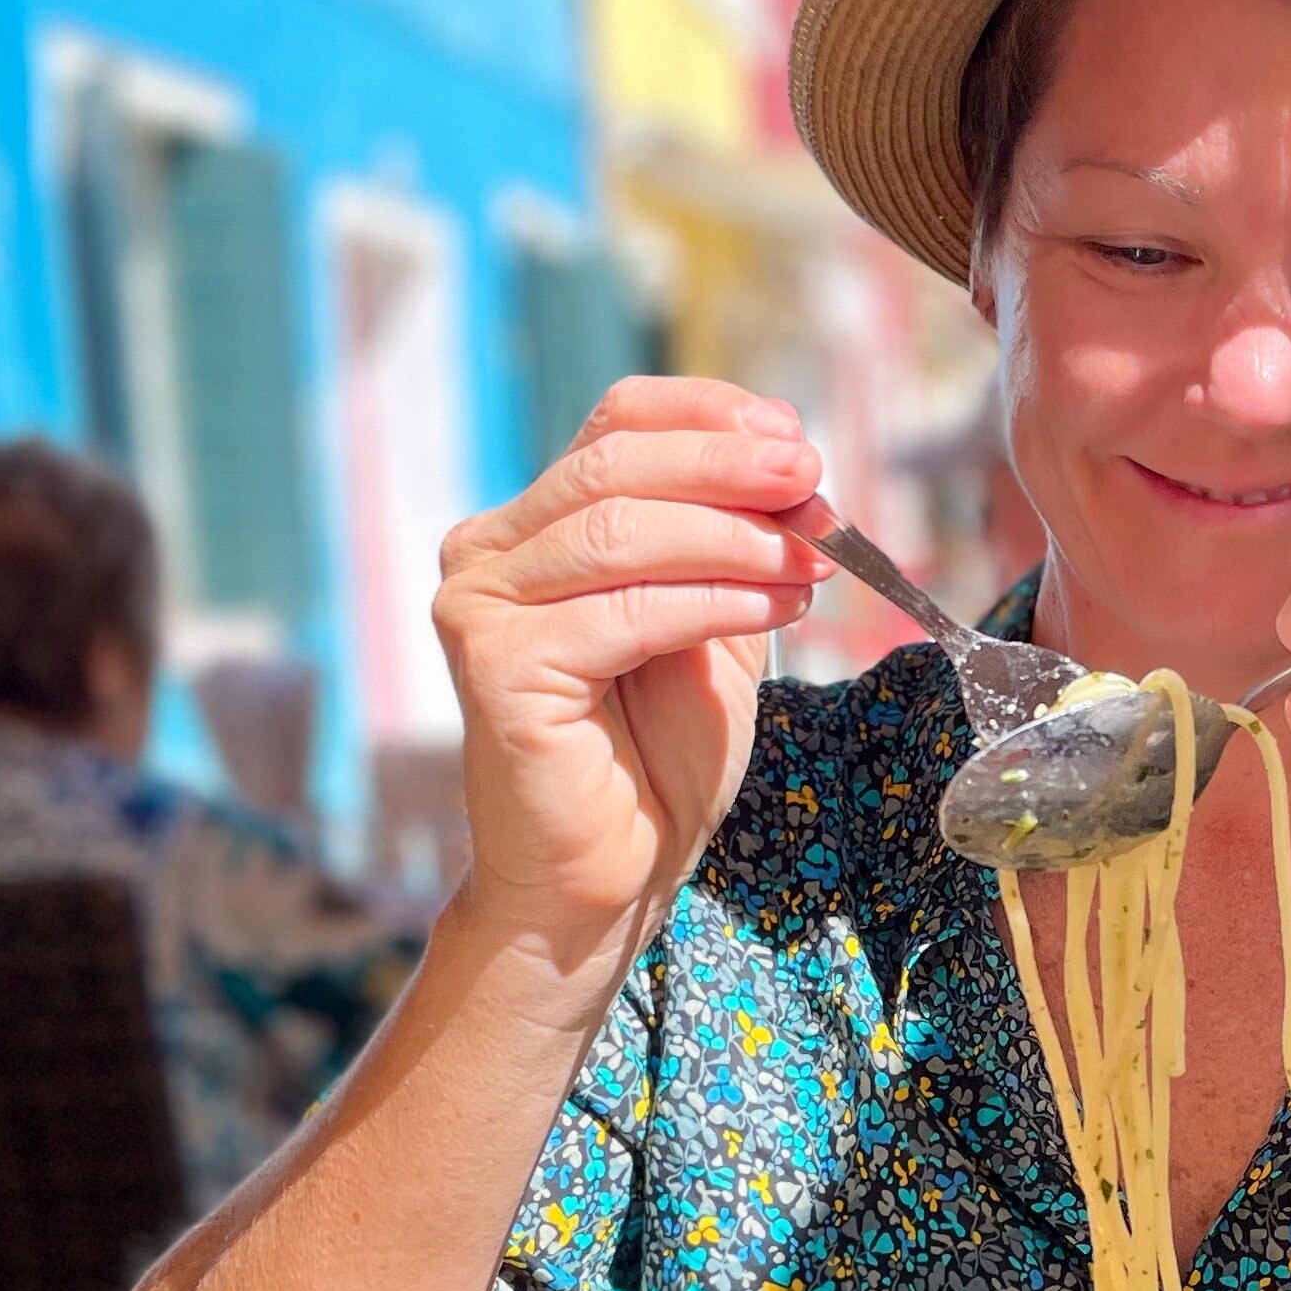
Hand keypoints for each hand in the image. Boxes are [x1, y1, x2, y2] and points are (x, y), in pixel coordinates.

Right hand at [433, 376, 824, 958]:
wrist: (610, 875)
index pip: (616, 425)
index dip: (706, 415)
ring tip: (811, 558)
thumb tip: (793, 464)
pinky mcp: (494, 666)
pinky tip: (776, 608)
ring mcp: (479, 606)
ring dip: (733, 537)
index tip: (792, 435)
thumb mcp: (712, 625)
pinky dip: (714, 600)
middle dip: (727, 466)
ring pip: (620, 533)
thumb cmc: (656, 759)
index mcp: (534, 526)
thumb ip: (735, 545)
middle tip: (811, 477)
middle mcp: (487, 553)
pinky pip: (626, 612)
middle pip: (616, 466)